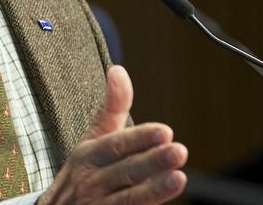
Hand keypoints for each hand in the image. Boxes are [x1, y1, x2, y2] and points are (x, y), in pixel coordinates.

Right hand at [37, 65, 186, 204]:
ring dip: (154, 190)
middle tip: (179, 151)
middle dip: (151, 162)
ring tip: (178, 179)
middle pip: (125, 171)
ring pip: (128, 199)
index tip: (165, 131)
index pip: (116, 144)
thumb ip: (111, 107)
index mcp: (88, 155)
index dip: (140, 138)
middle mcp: (92, 181)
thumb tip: (119, 70)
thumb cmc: (83, 172)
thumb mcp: (92, 139)